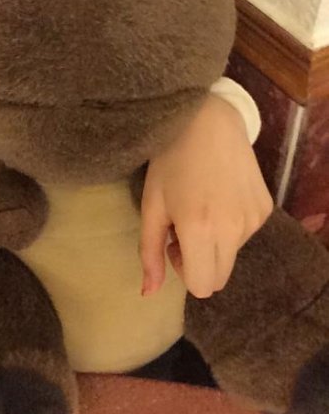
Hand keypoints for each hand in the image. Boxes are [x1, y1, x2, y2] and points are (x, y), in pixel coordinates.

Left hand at [139, 94, 273, 298]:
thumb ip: (149, 252)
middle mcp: (233, 230)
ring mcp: (254, 219)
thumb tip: (148, 293)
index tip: (174, 242)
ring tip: (201, 203)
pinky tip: (219, 194)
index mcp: (200, 231)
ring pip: (232, 254)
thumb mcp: (152, 205)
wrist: (207, 120)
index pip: (202, 286)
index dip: (183, 269)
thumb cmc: (170, 159)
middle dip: (199, 261)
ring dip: (215, 241)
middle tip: (184, 226)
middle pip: (219, 278)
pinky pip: (245, 234)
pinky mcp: (266, 208)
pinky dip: (231, 224)